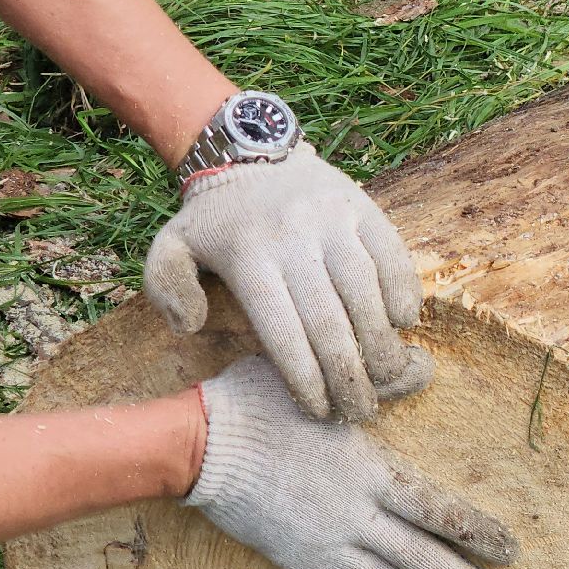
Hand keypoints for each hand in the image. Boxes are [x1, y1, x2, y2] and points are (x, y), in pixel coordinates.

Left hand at [145, 144, 423, 421]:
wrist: (252, 156)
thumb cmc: (216, 221)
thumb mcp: (170, 247)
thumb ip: (166, 288)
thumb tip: (191, 326)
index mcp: (247, 258)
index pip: (283, 332)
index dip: (306, 379)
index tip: (320, 412)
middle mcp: (293, 238)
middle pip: (329, 320)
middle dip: (349, 375)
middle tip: (360, 410)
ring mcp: (333, 220)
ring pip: (366, 292)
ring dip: (381, 343)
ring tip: (387, 377)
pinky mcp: (363, 207)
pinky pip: (392, 256)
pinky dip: (402, 293)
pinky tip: (401, 324)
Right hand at [187, 355, 518, 568]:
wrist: (200, 445)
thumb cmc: (260, 405)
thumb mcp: (325, 384)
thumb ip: (381, 382)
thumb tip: (424, 364)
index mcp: (373, 471)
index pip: (440, 509)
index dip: (479, 533)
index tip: (511, 551)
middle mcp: (360, 516)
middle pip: (428, 560)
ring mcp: (332, 547)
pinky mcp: (305, 568)